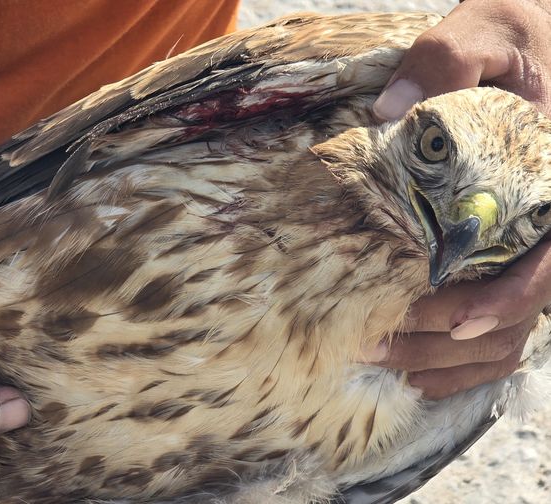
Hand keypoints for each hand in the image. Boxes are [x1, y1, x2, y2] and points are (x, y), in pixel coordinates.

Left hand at [365, 0, 550, 398]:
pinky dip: (464, 357)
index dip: (511, 298)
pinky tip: (416, 369)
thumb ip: (448, 60)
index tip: (454, 318)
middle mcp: (550, 222)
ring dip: (451, 355)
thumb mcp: (489, 31)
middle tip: (378, 342)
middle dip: (453, 338)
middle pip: (522, 309)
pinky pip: (503, 320)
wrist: (529, 42)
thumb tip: (391, 111)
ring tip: (383, 357)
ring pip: (512, 328)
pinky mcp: (508, 249)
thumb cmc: (521, 35)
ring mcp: (532, 241)